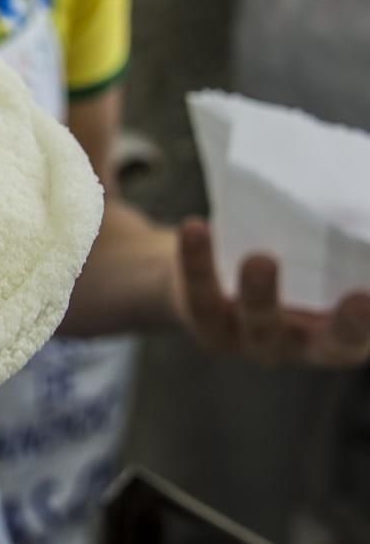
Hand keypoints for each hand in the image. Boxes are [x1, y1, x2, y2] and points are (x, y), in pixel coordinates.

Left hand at [177, 217, 369, 365]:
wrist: (210, 275)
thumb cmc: (290, 261)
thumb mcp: (318, 260)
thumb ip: (338, 245)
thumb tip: (356, 202)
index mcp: (340, 333)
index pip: (362, 336)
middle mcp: (301, 346)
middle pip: (327, 344)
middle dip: (345, 326)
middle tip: (361, 300)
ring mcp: (250, 340)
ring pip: (257, 322)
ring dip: (262, 293)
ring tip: (261, 260)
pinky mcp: (205, 323)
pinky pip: (201, 295)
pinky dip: (197, 260)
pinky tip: (195, 228)